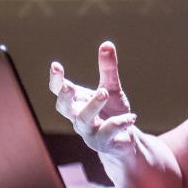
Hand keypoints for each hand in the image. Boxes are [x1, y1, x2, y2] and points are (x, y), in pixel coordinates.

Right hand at [49, 41, 136, 156]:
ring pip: (83, 120)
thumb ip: (108, 69)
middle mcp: (78, 116)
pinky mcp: (102, 143)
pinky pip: (107, 132)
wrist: (124, 139)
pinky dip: (119, 122)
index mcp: (77, 101)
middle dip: (65, 97)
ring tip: (105, 92)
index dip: (55, 80)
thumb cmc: (112, 111)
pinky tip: (131, 116)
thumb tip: (107, 44)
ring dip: (93, 106)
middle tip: (70, 86)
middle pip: (63, 107)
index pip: (60, 90)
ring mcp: (88, 131)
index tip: (55, 66)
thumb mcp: (112, 87)